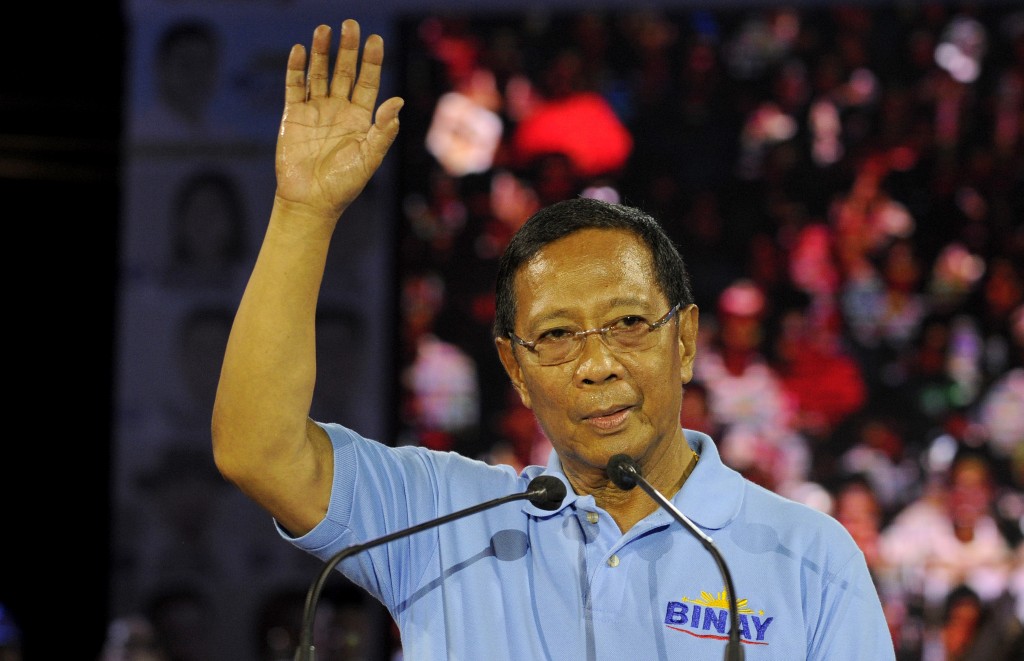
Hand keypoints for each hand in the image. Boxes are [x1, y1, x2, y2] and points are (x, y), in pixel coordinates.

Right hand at [275, 20, 402, 220]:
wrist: (311, 201)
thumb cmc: (344, 184)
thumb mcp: (369, 158)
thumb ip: (383, 131)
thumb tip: (398, 103)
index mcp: (360, 119)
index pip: (368, 82)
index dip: (372, 61)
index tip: (375, 40)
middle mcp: (339, 110)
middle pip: (344, 72)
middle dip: (348, 49)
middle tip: (350, 25)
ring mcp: (315, 111)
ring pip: (319, 74)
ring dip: (322, 52)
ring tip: (325, 29)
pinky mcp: (293, 116)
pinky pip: (295, 87)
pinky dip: (297, 69)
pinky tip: (301, 50)